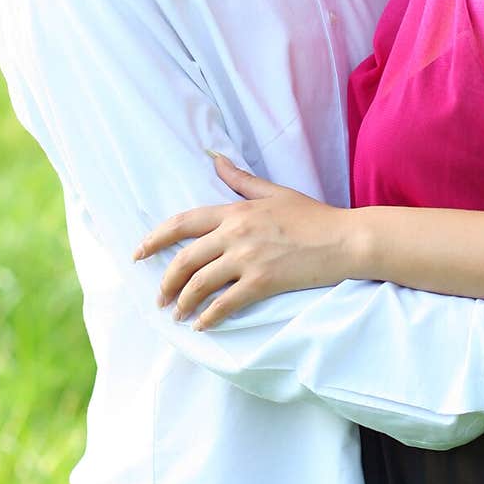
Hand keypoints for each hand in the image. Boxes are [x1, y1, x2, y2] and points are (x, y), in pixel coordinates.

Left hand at [133, 154, 352, 327]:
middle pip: (184, 260)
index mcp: (235, 211)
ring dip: (183, 303)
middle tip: (159, 298)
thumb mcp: (274, 192)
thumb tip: (214, 158)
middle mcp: (235, 234)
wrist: (344, 239)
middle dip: (166, 281)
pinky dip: (209, 317)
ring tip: (177, 314)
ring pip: (199, 284)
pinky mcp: (262, 282)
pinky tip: (202, 325)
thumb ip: (240, 179)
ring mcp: (248, 259)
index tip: (138, 253)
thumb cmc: (313, 216)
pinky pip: (225, 304)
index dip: (155, 239)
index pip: (183, 223)